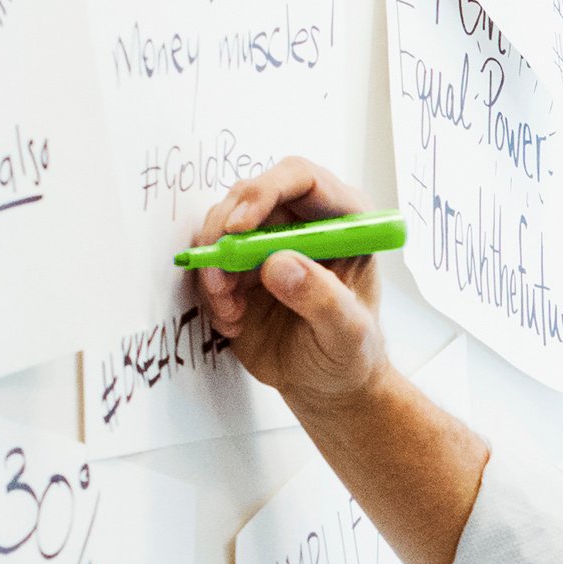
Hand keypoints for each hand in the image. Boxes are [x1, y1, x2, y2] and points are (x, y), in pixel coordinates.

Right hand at [184, 156, 390, 408]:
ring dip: (216, 270)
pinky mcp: (243, 266)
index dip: (263, 192)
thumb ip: (322, 299)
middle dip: (224, 236)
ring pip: (222, 229)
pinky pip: (211, 262)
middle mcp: (303, 222)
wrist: (326, 385)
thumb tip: (279, 263)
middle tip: (221, 283)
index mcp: (343, 222)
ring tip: (233, 313)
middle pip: (249, 197)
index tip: (238, 228)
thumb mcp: (347, 334)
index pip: (300, 178)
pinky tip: (233, 321)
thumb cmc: (350, 355)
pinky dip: (212, 290)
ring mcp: (270, 242)